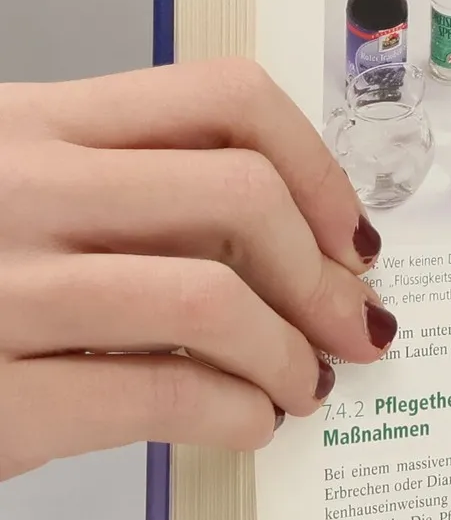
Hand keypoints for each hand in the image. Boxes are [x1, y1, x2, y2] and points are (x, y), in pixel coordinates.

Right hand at [0, 59, 396, 480]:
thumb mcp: (15, 199)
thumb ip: (127, 200)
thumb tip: (294, 248)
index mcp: (27, 123)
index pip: (221, 96)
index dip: (318, 168)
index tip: (349, 233)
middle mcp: (13, 185)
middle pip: (240, 194)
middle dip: (321, 273)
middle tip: (347, 324)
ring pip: (214, 296)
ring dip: (288, 353)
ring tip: (299, 384)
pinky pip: (166, 392)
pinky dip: (237, 413)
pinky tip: (245, 423)